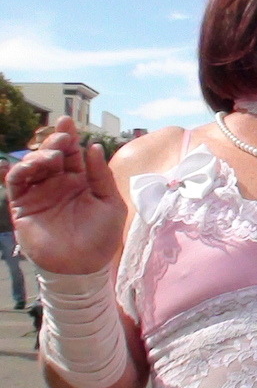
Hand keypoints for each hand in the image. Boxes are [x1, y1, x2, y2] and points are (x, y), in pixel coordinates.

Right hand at [5, 117, 126, 273]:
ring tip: (52, 158)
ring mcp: (40, 194)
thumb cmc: (101, 236)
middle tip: (61, 139)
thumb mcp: (110, 203)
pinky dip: (18, 171)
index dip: (68, 136)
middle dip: (53, 142)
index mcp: (80, 180)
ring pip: (32, 165)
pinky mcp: (23, 206)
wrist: (84, 266)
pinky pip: (16, 184)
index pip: (71, 153)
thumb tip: (93, 147)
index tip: (67, 121)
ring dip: (38, 156)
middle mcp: (58, 183)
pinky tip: (28, 166)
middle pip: (50, 155)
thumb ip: (102, 176)